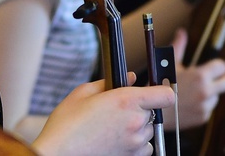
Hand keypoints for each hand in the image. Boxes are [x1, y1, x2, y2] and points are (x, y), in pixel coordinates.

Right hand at [33, 73, 173, 155]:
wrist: (59, 154)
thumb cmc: (66, 126)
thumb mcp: (82, 93)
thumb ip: (108, 82)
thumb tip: (130, 77)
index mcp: (125, 101)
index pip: (165, 95)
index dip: (160, 91)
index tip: (151, 92)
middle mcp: (135, 123)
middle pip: (153, 112)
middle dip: (139, 109)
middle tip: (117, 110)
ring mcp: (135, 143)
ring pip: (148, 130)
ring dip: (137, 127)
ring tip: (113, 127)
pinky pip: (144, 148)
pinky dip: (135, 143)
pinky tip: (116, 139)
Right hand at [162, 29, 224, 129]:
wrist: (153, 111)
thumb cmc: (159, 85)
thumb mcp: (169, 64)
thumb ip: (179, 47)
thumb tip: (182, 32)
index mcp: (200, 76)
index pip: (222, 66)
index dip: (217, 66)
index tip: (212, 67)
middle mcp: (206, 91)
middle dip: (224, 79)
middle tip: (214, 78)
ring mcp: (206, 106)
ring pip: (217, 95)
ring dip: (209, 93)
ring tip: (192, 92)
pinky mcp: (203, 117)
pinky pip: (208, 107)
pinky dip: (202, 105)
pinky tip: (189, 102)